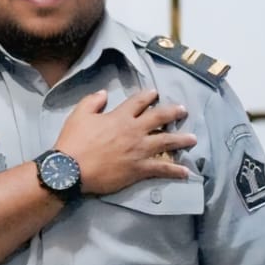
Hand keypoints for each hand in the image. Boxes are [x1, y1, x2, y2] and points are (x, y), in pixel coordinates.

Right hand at [53, 88, 196, 195]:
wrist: (71, 169)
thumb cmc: (73, 142)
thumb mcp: (78, 115)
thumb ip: (92, 101)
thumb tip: (103, 93)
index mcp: (120, 117)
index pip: (138, 102)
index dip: (148, 96)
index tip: (155, 93)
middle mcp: (135, 131)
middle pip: (159, 118)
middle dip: (173, 113)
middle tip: (183, 111)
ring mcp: (140, 150)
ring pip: (167, 142)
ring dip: (181, 140)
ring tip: (193, 139)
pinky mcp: (140, 168)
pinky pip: (162, 168)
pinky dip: (175, 170)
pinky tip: (185, 172)